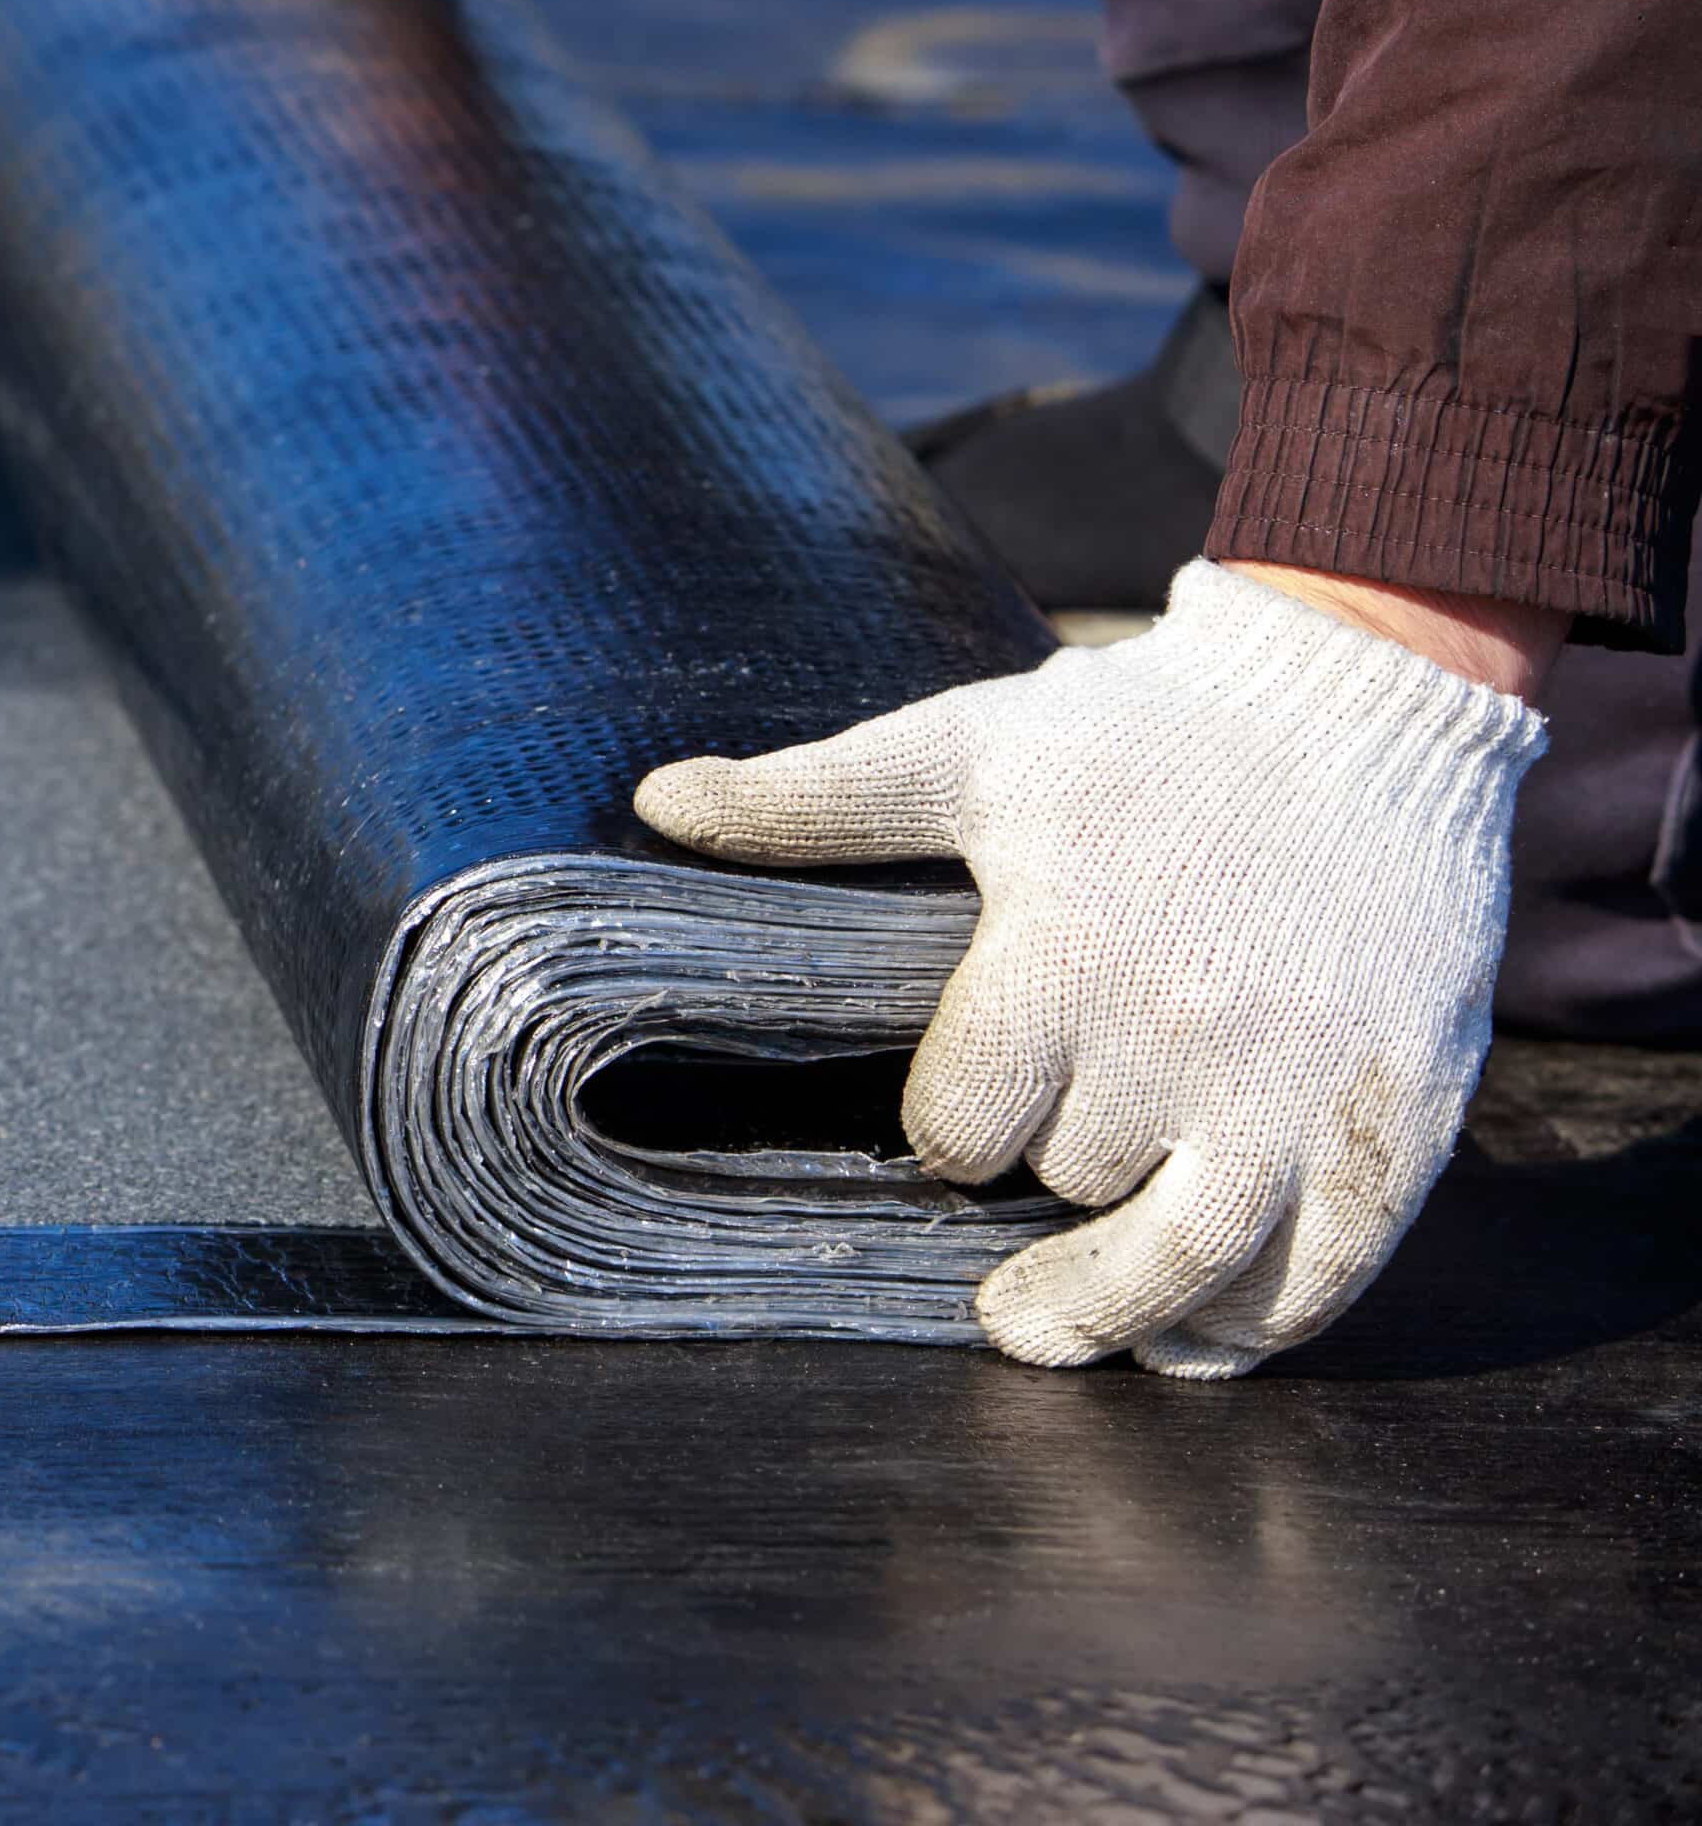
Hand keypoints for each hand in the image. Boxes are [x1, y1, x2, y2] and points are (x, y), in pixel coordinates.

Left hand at [634, 560, 1547, 1377]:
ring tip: (1037, 1334)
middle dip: (1039, 1173)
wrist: (1357, 703)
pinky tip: (1190, 1346)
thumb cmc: (1142, 729)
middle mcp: (1182, 1030)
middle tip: (1031, 1155)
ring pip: (1182, 1263)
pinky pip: (1319, 1273)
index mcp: (1063, 948)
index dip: (943, 1125)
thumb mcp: (967, 746)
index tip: (955, 1108)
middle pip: (1067, 1181)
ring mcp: (1300, 1086)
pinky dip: (1249, 1333)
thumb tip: (654, 804)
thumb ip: (814, 798)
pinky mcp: (1396, 1116)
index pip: (959, 1121)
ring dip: (1107, 1320)